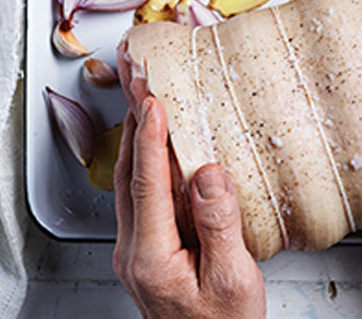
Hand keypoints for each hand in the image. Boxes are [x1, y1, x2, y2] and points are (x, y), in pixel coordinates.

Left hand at [112, 96, 265, 318]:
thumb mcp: (232, 279)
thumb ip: (219, 226)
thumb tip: (210, 175)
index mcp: (150, 256)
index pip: (146, 184)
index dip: (149, 138)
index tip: (154, 102)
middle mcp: (133, 251)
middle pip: (129, 175)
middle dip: (134, 124)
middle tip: (140, 81)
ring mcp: (136, 250)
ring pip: (131, 183)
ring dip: (139, 140)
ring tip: (148, 101)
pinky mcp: (147, 249)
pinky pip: (143, 195)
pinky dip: (149, 163)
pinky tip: (162, 148)